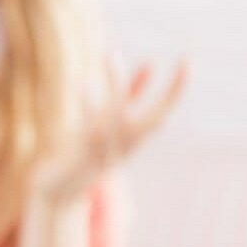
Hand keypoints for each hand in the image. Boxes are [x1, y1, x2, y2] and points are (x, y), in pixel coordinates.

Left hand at [33, 56, 187, 202]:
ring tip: (112, 52)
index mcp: (132, 140)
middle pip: (153, 121)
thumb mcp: (107, 124)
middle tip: (183, 62)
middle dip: (170, 94)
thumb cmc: (85, 152)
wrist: (58, 194)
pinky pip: (89, 134)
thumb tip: (150, 63)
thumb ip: (128, 95)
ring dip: (116, 87)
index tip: (188, 60)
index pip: (161, 112)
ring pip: (117, 121)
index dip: (176, 89)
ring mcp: (104, 155)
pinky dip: (90, 110)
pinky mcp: (81, 160)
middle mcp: (124, 148)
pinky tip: (86, 83)